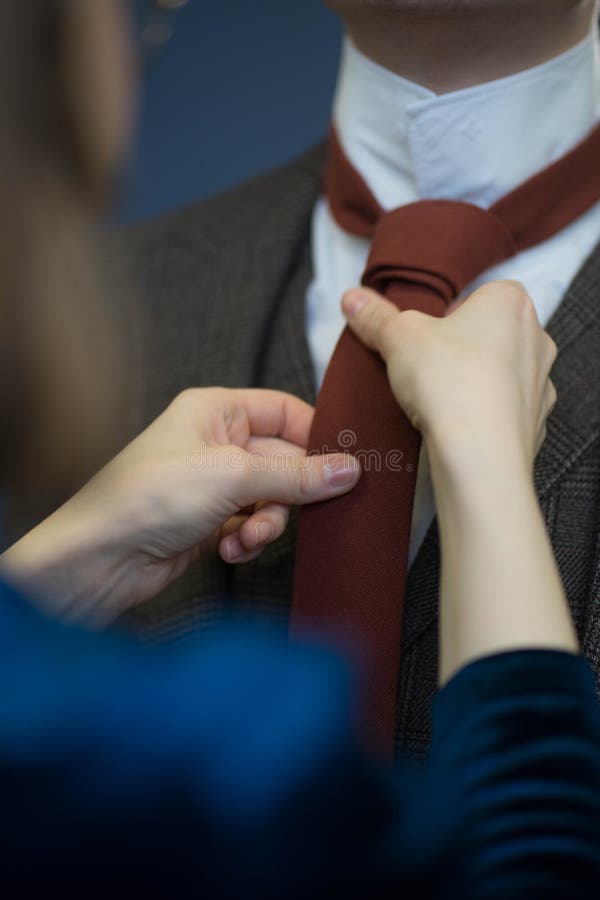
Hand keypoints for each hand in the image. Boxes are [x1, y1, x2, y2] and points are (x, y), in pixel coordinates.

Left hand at [1, 388, 359, 623]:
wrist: (101, 557)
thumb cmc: (152, 496)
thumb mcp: (234, 476)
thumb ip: (298, 474)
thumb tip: (350, 469)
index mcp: (215, 410)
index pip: (283, 410)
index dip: (315, 435)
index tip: (345, 462)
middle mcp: (214, 441)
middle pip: (282, 460)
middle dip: (289, 492)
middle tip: (306, 511)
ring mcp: (210, 483)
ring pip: (270, 498)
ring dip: (267, 522)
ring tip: (248, 537)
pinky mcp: (207, 520)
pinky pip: (250, 524)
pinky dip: (247, 539)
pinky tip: (229, 550)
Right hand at [342, 280, 557, 473]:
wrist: (479, 454)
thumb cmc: (449, 381)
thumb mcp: (398, 338)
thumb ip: (376, 316)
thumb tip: (352, 298)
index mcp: (509, 303)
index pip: (480, 294)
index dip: (450, 313)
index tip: (425, 335)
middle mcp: (536, 338)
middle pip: (493, 334)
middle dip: (462, 347)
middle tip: (428, 366)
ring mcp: (541, 383)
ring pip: (502, 373)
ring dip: (477, 382)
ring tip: (441, 400)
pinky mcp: (536, 423)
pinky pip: (506, 412)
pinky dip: (486, 416)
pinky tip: (459, 426)